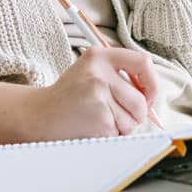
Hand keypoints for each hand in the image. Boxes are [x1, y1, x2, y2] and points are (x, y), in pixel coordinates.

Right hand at [20, 46, 159, 140]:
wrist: (39, 115)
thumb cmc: (68, 97)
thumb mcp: (90, 73)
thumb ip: (120, 77)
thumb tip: (152, 97)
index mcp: (99, 56)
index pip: (142, 62)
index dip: (151, 82)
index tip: (147, 95)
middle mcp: (99, 73)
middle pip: (141, 100)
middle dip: (135, 115)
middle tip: (114, 114)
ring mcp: (98, 95)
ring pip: (134, 120)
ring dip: (122, 127)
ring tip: (99, 119)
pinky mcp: (99, 118)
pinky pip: (120, 132)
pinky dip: (111, 135)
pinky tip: (92, 127)